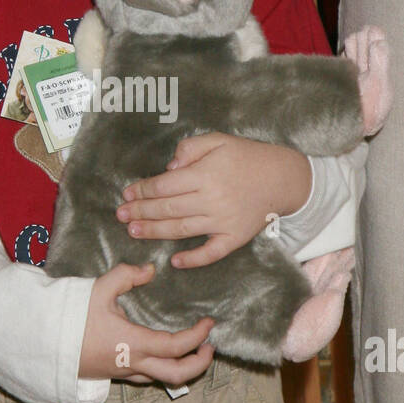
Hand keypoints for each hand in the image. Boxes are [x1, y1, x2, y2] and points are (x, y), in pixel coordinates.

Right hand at [79, 262, 214, 386]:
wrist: (44, 343)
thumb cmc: (71, 317)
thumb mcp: (98, 290)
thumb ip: (126, 276)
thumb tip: (149, 269)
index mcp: (134, 343)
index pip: (177, 346)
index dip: (198, 336)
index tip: (209, 322)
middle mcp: (133, 363)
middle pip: (177, 375)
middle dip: (200, 364)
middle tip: (209, 346)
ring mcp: (124, 372)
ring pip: (162, 379)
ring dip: (182, 368)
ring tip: (191, 350)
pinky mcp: (114, 374)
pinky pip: (146, 376)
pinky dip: (162, 368)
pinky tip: (161, 354)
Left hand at [116, 132, 311, 268]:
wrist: (282, 178)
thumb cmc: (247, 157)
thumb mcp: (218, 140)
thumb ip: (190, 149)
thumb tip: (169, 168)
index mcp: (206, 174)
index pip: (164, 185)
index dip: (143, 190)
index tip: (128, 194)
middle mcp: (212, 199)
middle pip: (168, 209)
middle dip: (141, 212)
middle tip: (120, 215)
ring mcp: (223, 221)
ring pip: (182, 230)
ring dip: (155, 232)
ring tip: (134, 231)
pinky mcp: (235, 237)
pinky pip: (212, 253)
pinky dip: (193, 259)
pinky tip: (176, 261)